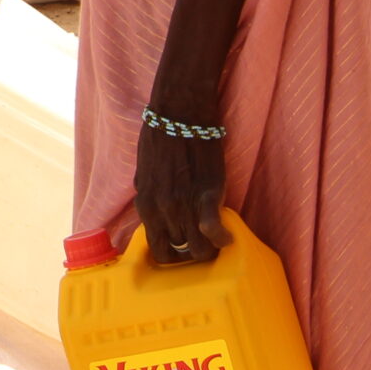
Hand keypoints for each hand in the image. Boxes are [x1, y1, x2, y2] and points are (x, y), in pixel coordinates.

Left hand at [134, 121, 229, 267]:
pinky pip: (212, 230)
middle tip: (202, 245)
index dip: (172, 255)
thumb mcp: (143, 172)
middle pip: (178, 254)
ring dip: (209, 249)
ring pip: (198, 249)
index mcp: (145, 205)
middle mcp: (161, 210)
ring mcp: (183, 205)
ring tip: (216, 240)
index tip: (183, 250)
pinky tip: (227, 236)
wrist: (180, 115)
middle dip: (191, 255)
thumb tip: (153, 210)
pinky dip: (222, 238)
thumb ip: (148, 195)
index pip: (157, 250)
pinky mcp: (206, 195)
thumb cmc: (160, 138)